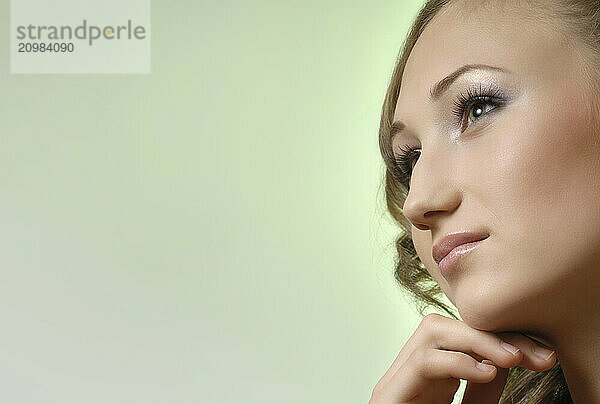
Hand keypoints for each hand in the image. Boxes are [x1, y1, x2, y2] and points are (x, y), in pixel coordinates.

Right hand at [369, 313, 556, 403]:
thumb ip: (484, 386)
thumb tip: (509, 355)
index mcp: (427, 378)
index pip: (459, 337)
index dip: (497, 337)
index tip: (538, 352)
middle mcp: (407, 374)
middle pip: (442, 325)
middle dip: (488, 333)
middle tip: (529, 352)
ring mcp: (394, 383)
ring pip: (430, 332)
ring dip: (476, 340)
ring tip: (511, 358)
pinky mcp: (388, 398)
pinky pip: (423, 362)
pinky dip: (459, 361)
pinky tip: (487, 372)